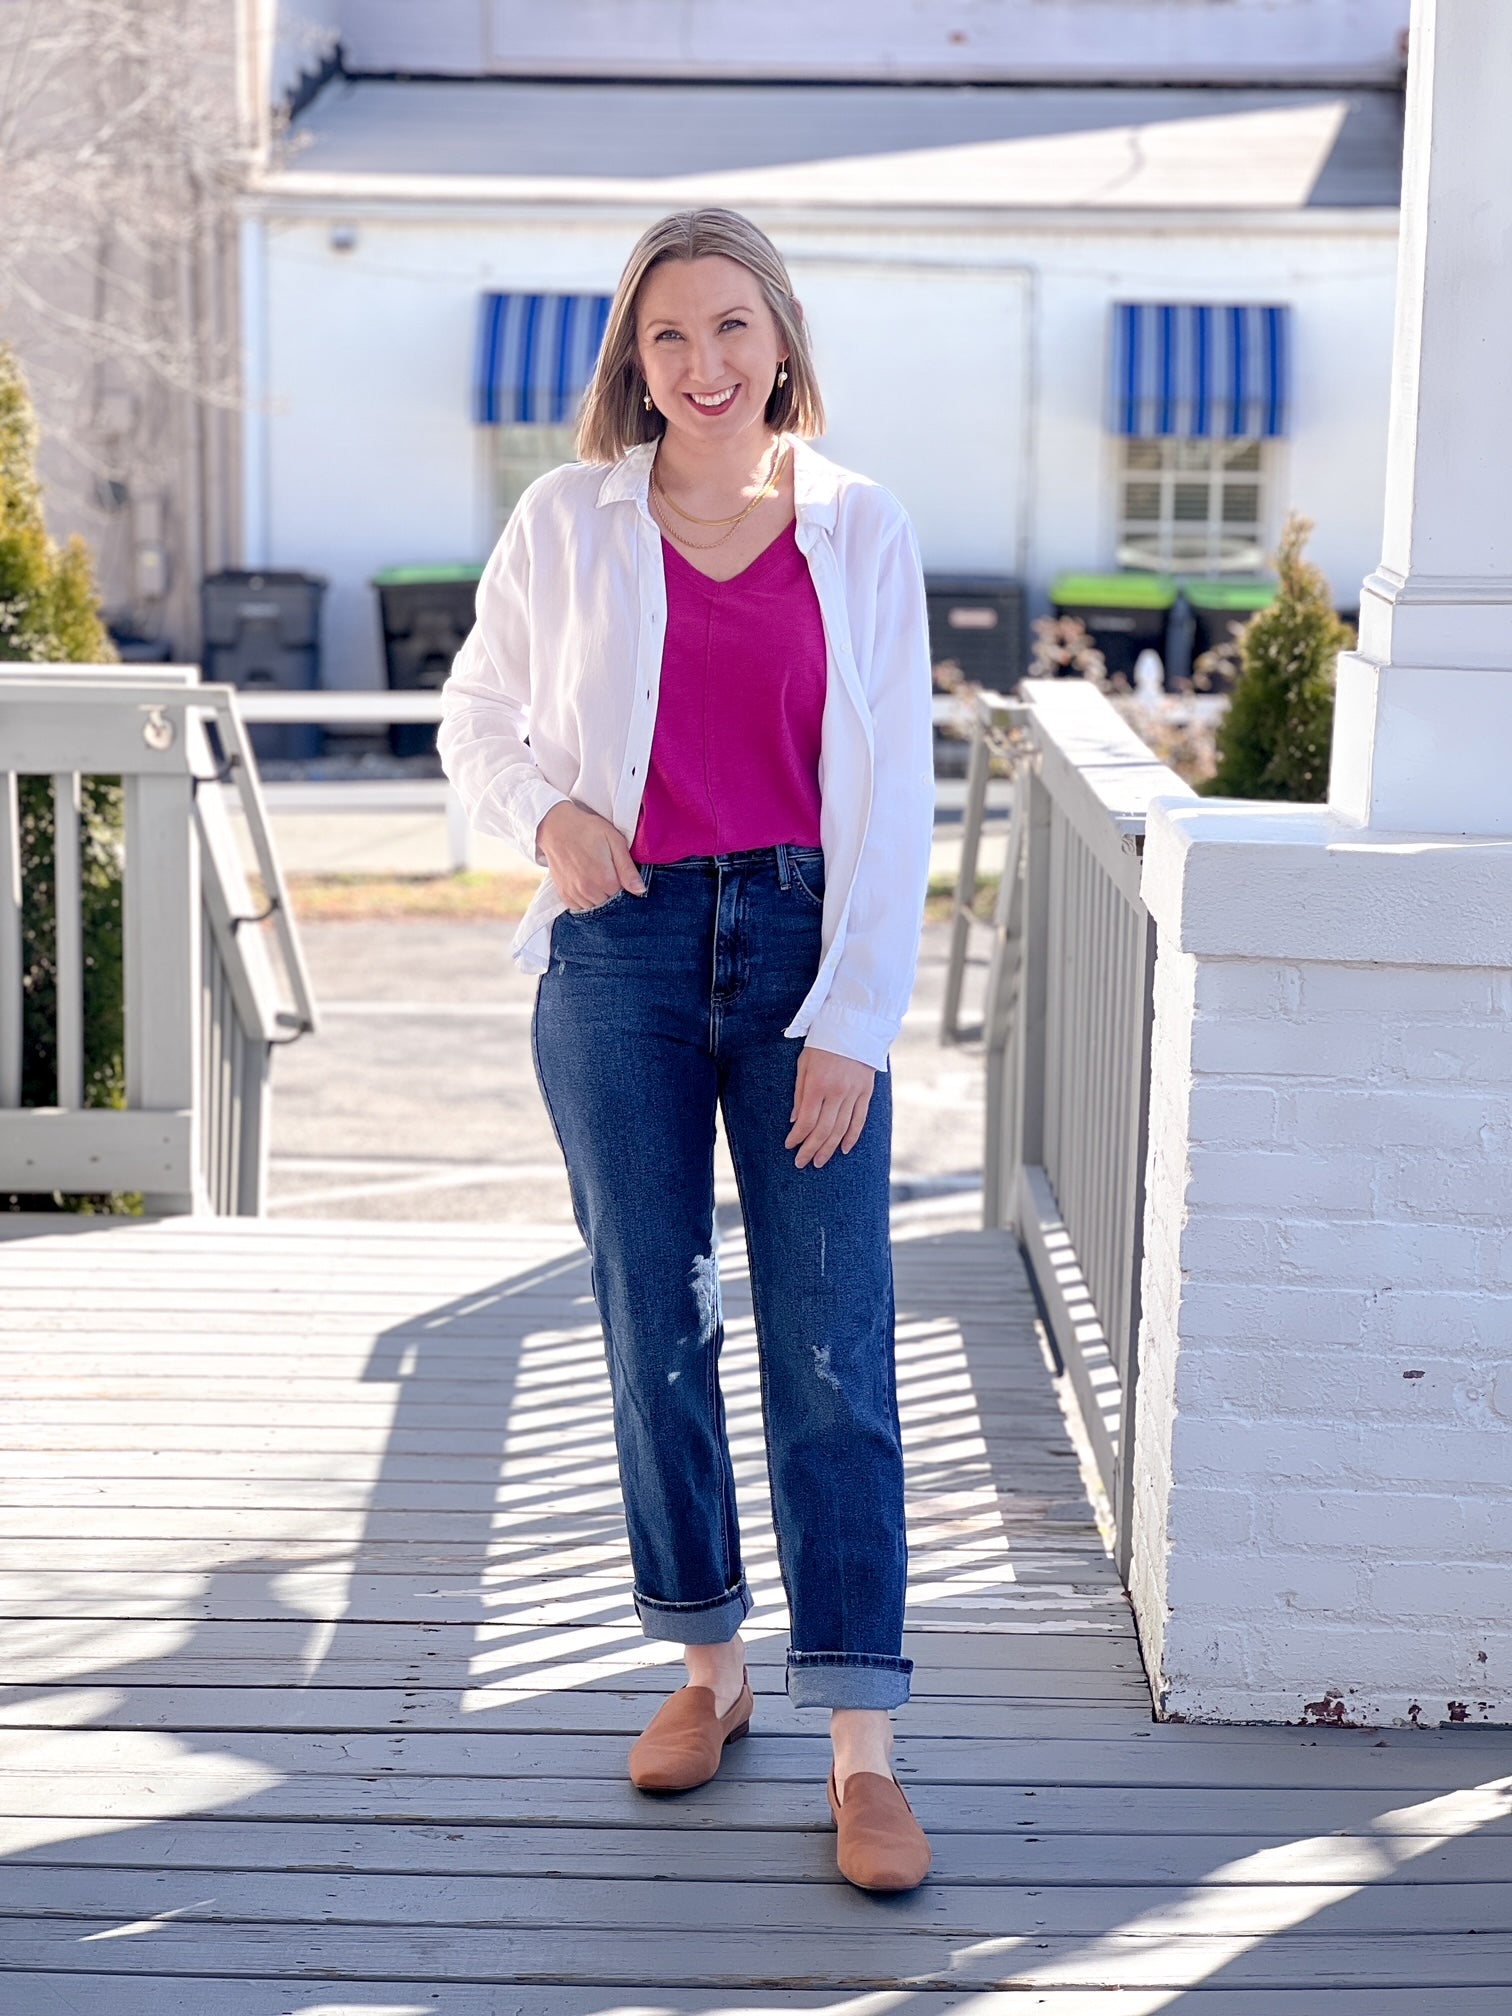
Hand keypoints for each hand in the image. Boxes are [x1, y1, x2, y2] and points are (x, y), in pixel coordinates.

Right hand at [537, 801, 645, 910]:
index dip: (624, 884)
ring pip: (594, 906)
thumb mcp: (615, 842)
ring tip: (594, 875)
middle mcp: (588, 891)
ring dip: (598, 897)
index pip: (623, 895)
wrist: (556, 827)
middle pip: (609, 903)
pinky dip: (584, 899)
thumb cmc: (588, 830)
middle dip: (611, 891)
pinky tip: (585, 883)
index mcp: (605, 879)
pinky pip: (579, 907)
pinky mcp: (563, 894)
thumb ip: (628, 869)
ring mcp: (574, 894)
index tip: (619, 872)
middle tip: (606, 871)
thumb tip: (641, 891)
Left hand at [786, 1046, 874, 1169]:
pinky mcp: (866, 1092)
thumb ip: (799, 1093)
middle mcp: (837, 1092)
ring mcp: (854, 1093)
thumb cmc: (822, 1043)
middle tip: (802, 1163)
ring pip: (841, 1129)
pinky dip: (852, 1136)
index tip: (790, 1146)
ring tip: (819, 1161)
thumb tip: (795, 1121)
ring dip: (829, 1148)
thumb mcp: (803, 1064)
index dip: (797, 1137)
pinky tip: (843, 1149)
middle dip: (811, 1149)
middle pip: (823, 1129)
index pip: (807, 1120)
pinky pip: (860, 1120)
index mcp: (817, 1084)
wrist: (854, 1026)